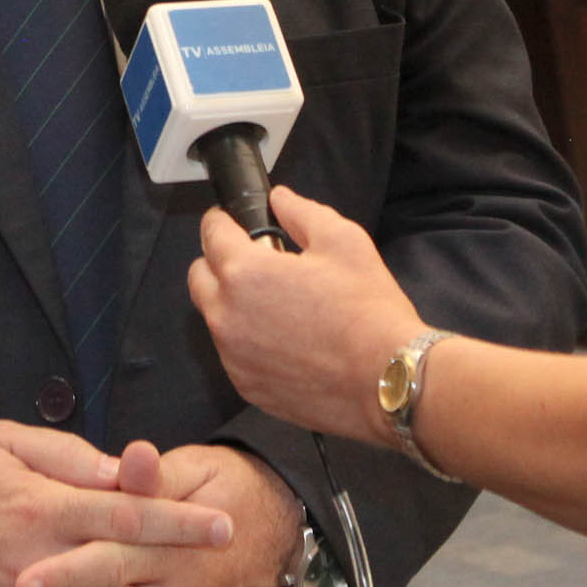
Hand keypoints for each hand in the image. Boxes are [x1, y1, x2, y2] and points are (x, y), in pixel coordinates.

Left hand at [189, 185, 425, 444]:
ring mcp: (233, 357)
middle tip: (254, 261)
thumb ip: (302, 213)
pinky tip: (283, 341)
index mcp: (245, 273)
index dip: (221, 221)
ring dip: (232, 304)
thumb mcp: (343, 241)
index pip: (211, 234)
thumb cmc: (366, 309)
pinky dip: (247, 342)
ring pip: (215, 318)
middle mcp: (226, 316)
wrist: (387, 379)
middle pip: (200, 277)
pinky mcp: (246, 387)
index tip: (231, 222)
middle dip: (218, 262)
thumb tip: (279, 199)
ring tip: (275, 305)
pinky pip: (233, 355)